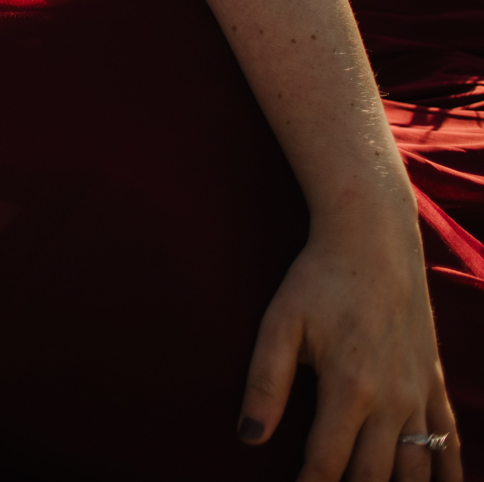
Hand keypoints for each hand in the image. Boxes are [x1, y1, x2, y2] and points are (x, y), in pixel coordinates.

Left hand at [238, 214, 461, 481]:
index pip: (329, 461)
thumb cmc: (319, 279)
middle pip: (375, 473)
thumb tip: (249, 437)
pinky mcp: (435, 383)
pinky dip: (449, 473)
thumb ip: (265, 382)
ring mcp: (419, 393)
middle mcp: (392, 398)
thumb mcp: (280, 323)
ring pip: (418, 466)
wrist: (375, 241)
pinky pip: (450, 439)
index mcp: (350, 387)